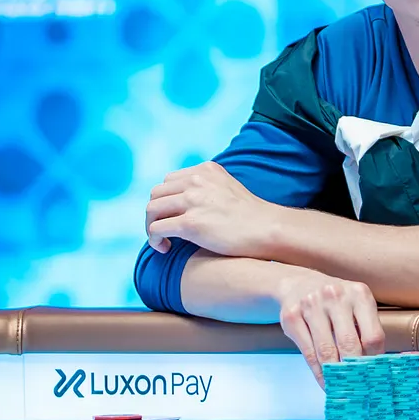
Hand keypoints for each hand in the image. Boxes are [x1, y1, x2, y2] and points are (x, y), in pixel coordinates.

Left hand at [145, 162, 281, 257]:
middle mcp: (196, 181)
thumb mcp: (228, 188)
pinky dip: (154, 240)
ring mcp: (193, 201)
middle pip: (156, 193)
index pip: (169, 181)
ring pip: (151, 210)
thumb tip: (188, 201)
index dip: (166, 200)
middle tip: (164, 230)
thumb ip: (208, 187)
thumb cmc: (251, 217)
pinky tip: (165, 249)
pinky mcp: (190, 223)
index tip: (173, 216)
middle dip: (155, 213)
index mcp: (205, 170)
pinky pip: (156, 229)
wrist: (267, 230)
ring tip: (163, 241)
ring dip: (151, 226)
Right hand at [274, 267, 384, 387]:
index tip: (375, 379)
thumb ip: (367, 331)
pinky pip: (308, 352)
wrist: (298, 283)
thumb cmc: (336, 303)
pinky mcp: (292, 316)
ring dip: (335, 376)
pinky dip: (318, 372)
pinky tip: (325, 382)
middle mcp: (335, 296)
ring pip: (326, 351)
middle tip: (359, 392)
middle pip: (350, 344)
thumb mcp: (356, 307)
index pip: (373, 336)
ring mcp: (311, 304)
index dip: (375, 361)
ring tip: (342, 391)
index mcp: (359, 294)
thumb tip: (378, 369)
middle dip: (354, 372)